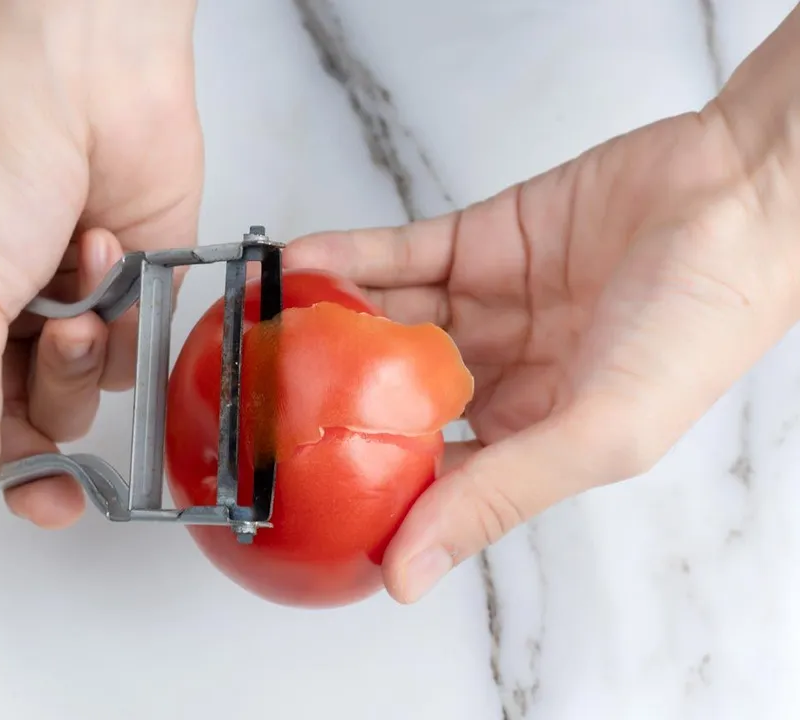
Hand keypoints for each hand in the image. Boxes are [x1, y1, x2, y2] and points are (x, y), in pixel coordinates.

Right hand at [0, 0, 202, 545]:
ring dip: (72, 365)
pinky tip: (102, 252)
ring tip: (70, 300)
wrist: (91, 74)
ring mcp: (59, 310)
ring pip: (70, 402)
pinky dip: (116, 316)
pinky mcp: (125, 296)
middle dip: (31, 458)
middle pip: (4, 434)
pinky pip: (125, 356)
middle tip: (50, 487)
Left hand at [284, 10, 799, 602]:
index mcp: (533, 435)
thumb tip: (407, 576)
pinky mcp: (476, 241)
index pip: (431, 473)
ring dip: (327, 322)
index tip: (295, 489)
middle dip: (330, 397)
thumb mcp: (598, 433)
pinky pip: (397, 253)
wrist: (738, 191)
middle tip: (255, 404)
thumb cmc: (699, 323)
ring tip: (258, 330)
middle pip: (394, 394)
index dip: (366, 481)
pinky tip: (297, 266)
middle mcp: (502, 374)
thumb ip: (496, 496)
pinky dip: (347, 259)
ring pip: (386, 319)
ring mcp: (484, 304)